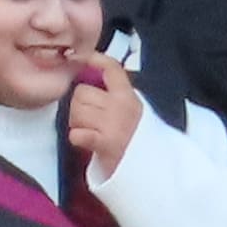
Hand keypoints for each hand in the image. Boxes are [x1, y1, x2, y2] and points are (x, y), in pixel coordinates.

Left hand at [64, 50, 146, 171]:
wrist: (150, 168)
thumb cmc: (137, 140)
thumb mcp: (134, 111)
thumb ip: (117, 95)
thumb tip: (92, 73)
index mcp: (129, 96)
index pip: (112, 69)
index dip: (96, 59)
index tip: (85, 57)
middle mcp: (121, 106)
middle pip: (81, 92)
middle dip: (78, 104)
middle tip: (87, 118)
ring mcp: (113, 124)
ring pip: (76, 111)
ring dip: (76, 122)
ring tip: (88, 130)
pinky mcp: (105, 142)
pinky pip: (77, 134)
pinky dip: (77, 138)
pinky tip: (86, 141)